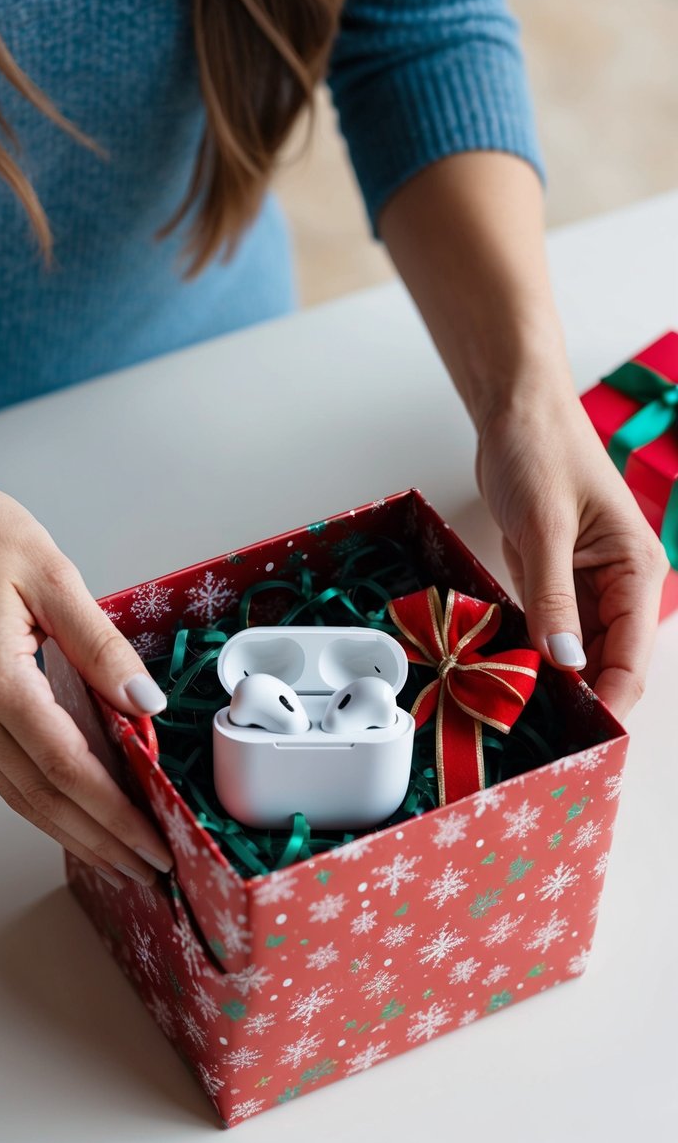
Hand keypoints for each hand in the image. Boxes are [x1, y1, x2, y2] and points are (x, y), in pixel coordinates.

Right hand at [0, 444, 173, 886]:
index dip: (114, 816)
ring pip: (16, 793)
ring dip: (70, 830)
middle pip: (41, 798)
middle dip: (99, 841)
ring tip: (118, 856)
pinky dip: (39, 798)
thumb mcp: (49, 572)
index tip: (153, 846)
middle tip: (149, 870)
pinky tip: (70, 809)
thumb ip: (99, 644)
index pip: (68, 769)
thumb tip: (143, 702)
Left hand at [474, 385, 668, 721]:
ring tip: (512, 701)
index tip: (583, 731)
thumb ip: (553, 597)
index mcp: (637, 569)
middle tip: (536, 725)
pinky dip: (529, 647)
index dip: (611, 697)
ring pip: (573, 650)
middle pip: (606, 661)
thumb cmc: (542, 449)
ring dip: (548, 673)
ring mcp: (585, 584)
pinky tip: (505, 667)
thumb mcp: (544, 526)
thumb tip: (564, 661)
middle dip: (577, 693)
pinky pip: (546, 628)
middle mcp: (619, 583)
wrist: (515, 411)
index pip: (633, 655)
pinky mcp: (554, 580)